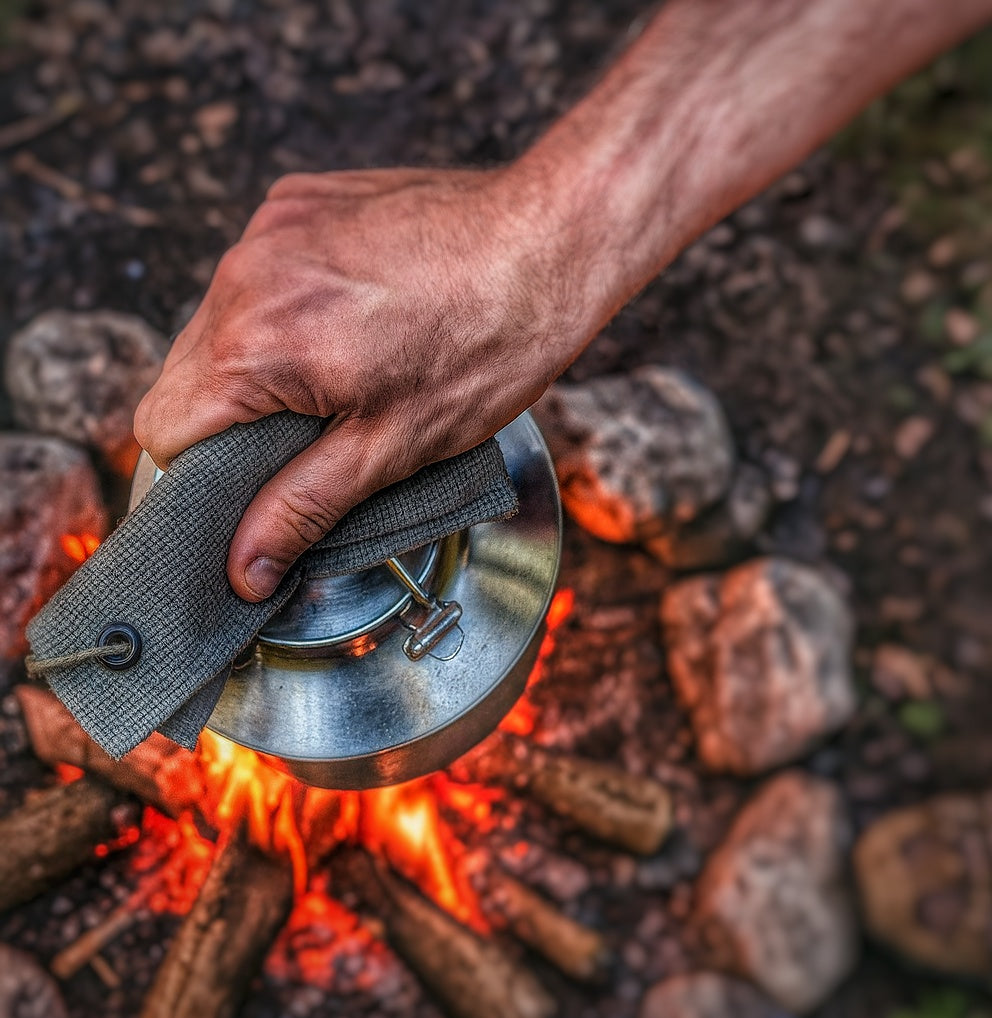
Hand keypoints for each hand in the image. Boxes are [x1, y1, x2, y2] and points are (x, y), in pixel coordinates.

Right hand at [134, 166, 582, 601]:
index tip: (245, 493)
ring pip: (220, 323)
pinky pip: (260, 273)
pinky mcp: (300, 200)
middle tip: (308, 441)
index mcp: (256, 341)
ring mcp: (271, 227)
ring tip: (340, 377)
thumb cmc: (490, 341)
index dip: (201, 477)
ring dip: (260, 363)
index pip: (166, 431)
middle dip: (234, 422)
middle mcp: (246, 274)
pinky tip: (350, 322)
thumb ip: (303, 507)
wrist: (549, 239)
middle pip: (188, 377)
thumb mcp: (394, 447)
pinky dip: (287, 308)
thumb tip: (246, 566)